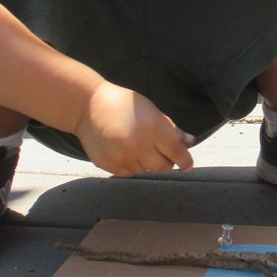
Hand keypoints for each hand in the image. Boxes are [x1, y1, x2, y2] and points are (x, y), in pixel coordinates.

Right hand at [74, 80, 194, 176]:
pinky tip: (125, 151)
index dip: (185, 160)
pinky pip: (128, 172)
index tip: (188, 164)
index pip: (176, 152)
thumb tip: (189, 141)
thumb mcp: (151, 109)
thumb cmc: (123, 103)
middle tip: (162, 152)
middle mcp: (138, 146)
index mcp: (152, 129)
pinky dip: (132, 165)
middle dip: (167, 162)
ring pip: (144, 170)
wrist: (88, 106)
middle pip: (162, 167)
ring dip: (147, 162)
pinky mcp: (109, 165)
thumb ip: (170, 128)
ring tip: (138, 145)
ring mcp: (122, 158)